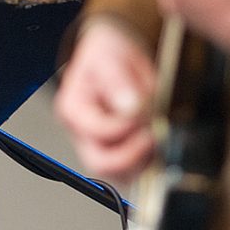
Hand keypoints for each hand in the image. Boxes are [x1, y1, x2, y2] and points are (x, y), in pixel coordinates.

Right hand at [54, 18, 158, 179]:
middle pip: (100, 163)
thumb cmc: (107, 56)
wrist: (115, 58)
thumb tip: (129, 105)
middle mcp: (81, 133)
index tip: (143, 110)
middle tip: (152, 134)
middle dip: (132, 154)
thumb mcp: (111, 57)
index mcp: (73, 109)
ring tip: (155, 133)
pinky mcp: (116, 153)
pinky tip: (155, 142)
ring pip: (118, 174)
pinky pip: (131, 172)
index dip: (124, 125)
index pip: (97, 131)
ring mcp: (99, 146)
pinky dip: (147, 162)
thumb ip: (119, 81)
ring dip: (142, 159)